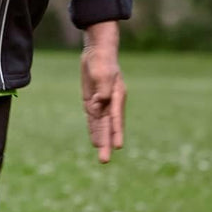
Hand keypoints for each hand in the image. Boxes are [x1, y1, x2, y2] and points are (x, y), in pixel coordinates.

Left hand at [80, 35, 124, 163]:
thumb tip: (99, 105)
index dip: (116, 132)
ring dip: (102, 141)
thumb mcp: (102, 72)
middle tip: (105, 161)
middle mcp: (111, 103)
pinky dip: (94, 130)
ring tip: (103, 158)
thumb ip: (102, 90)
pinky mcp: (93, 101)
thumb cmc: (102, 60)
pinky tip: (95, 142)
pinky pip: (93, 119)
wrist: (97, 50)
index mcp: (117, 96)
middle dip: (107, 144)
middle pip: (109, 127)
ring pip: (101, 126)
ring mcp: (102, 103)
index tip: (118, 146)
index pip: (116, 118)